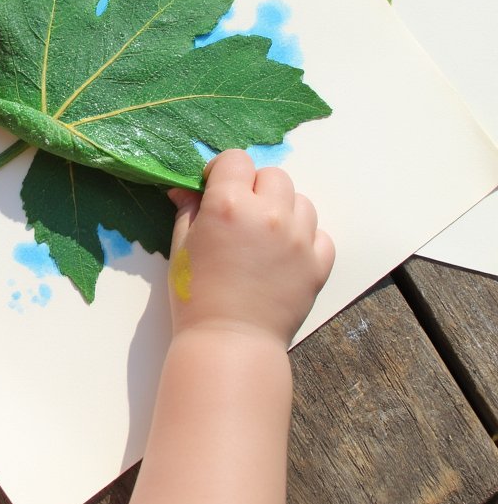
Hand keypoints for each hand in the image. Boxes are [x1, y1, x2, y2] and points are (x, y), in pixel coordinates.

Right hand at [167, 149, 333, 347]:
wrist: (229, 343)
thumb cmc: (195, 297)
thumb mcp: (181, 248)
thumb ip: (189, 211)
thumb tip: (187, 189)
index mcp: (229, 205)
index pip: (236, 159)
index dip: (224, 171)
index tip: (216, 188)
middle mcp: (269, 214)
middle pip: (273, 175)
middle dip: (256, 187)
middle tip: (242, 214)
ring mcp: (299, 238)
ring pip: (301, 201)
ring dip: (284, 210)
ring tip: (267, 236)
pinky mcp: (318, 263)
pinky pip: (321, 234)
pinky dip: (306, 239)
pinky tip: (287, 255)